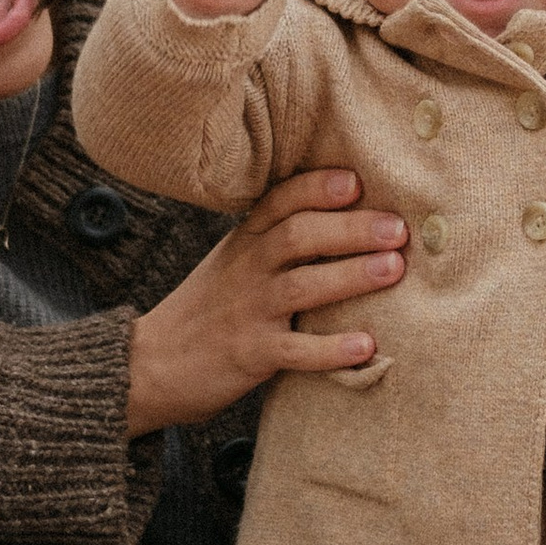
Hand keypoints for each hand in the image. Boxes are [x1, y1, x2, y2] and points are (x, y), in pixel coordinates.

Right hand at [125, 167, 404, 431]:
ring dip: (350, 275)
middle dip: (350, 229)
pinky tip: (366, 346)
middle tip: (397, 229)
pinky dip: (331, 349)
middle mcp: (246, 269)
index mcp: (244, 241)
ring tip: (394, 269)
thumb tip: (350, 219)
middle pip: (298, 236)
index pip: (280, 201)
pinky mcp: (249, 355)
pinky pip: (295, 351)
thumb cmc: (206, 309)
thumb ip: (277, 240)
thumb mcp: (233, 261)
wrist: (147, 364)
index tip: (356, 180)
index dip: (317, 187)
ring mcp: (247, 311)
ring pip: (301, 286)